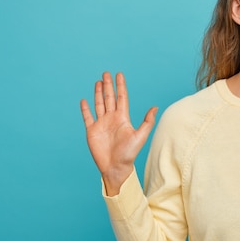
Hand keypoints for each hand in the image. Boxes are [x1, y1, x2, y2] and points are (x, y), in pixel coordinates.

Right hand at [80, 72, 157, 195]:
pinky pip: (87, 117)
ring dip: (98, 93)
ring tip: (98, 82)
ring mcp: (101, 124)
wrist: (116, 167)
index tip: (119, 75)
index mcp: (123, 118)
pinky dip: (85, 109)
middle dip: (108, 85)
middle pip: (109, 98)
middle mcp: (112, 119)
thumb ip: (147, 121)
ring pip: (99, 104)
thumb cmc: (129, 153)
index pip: (121, 98)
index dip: (120, 86)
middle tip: (106, 73)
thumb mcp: (140, 136)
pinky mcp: (92, 131)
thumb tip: (155, 107)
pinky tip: (84, 100)